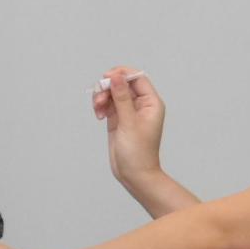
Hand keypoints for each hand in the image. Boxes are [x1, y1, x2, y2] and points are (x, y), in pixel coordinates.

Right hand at [94, 66, 167, 185]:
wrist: (134, 174)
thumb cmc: (138, 152)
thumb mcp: (129, 122)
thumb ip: (121, 97)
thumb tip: (116, 76)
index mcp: (151, 103)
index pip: (138, 78)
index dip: (122, 74)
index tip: (107, 77)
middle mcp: (141, 105)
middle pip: (122, 83)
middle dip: (108, 87)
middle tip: (99, 98)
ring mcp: (128, 111)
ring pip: (112, 93)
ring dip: (101, 96)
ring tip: (98, 109)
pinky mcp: (118, 118)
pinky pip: (107, 103)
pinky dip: (100, 105)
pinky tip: (98, 115)